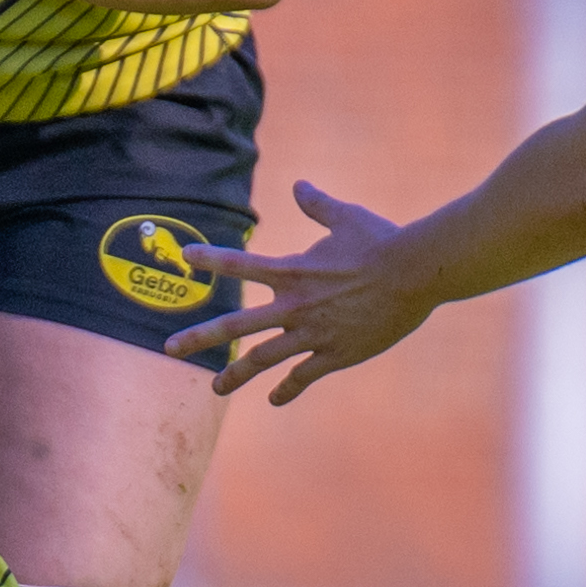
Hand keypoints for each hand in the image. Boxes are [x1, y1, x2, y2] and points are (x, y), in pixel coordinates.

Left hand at [170, 179, 434, 405]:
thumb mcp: (346, 217)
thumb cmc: (382, 241)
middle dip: (199, 338)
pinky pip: (303, 377)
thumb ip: (317, 205)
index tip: (185, 258)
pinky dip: (286, 390)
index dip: (210, 259)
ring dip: (236, 375)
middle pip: (236, 326)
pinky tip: (273, 400)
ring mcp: (313, 334)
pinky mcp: (336, 354)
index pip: (240, 263)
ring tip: (214, 388)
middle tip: (169, 349)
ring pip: (263, 359)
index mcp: (292, 272)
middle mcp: (294, 306)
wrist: (416, 273)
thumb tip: (299, 186)